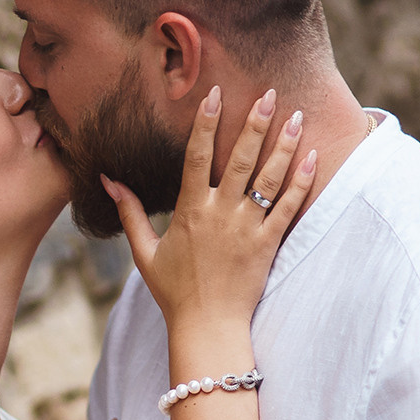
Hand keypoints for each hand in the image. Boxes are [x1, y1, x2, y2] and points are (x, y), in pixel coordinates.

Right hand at [104, 86, 311, 341]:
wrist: (206, 327)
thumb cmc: (173, 292)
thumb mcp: (144, 252)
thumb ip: (130, 212)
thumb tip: (108, 180)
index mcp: (189, 211)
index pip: (197, 156)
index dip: (206, 123)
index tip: (215, 95)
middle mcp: (219, 214)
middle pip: (240, 158)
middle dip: (255, 122)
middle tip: (268, 92)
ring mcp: (246, 228)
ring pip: (269, 178)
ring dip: (283, 144)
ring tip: (295, 115)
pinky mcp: (268, 245)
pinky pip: (288, 207)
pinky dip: (301, 181)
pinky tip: (311, 156)